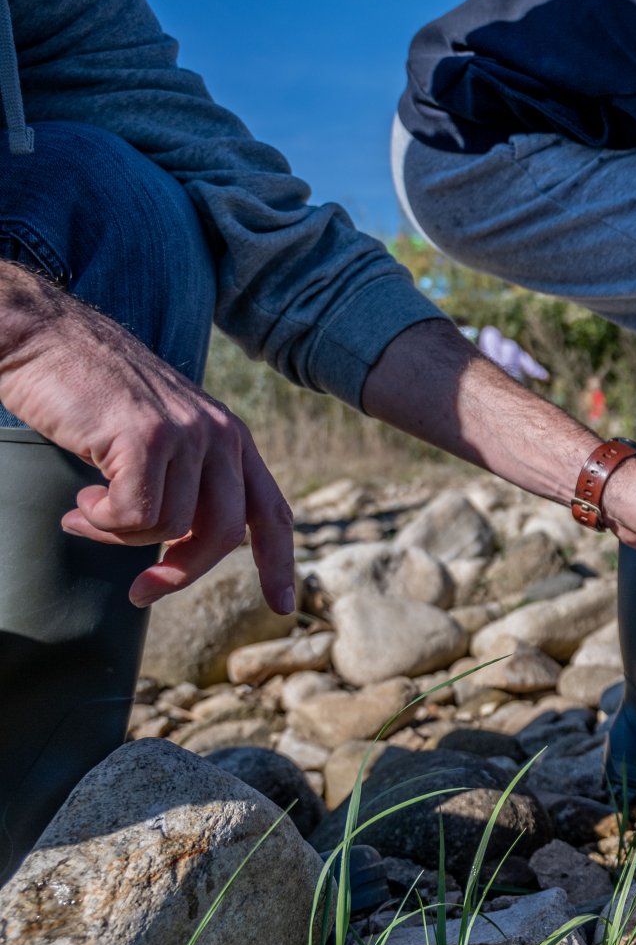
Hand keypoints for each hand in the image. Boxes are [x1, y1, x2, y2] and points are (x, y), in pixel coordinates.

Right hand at [0, 268, 294, 611]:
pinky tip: (82, 498)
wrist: (44, 338)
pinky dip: (102, 522)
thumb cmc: (89, 396)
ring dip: (120, 536)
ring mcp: (186, 433)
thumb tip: (183, 547)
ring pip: (171, 528)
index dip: (279, 562)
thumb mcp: (155, 438)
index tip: (282, 606)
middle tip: (140, 594)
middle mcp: (220, 434)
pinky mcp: (146, 438)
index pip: (270, 509)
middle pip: (224, 534)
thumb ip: (182, 482)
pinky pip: (134, 517)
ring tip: (87, 512)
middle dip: (181, 573)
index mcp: (230, 437)